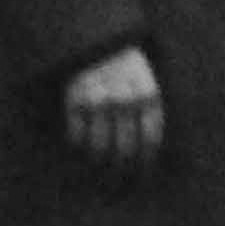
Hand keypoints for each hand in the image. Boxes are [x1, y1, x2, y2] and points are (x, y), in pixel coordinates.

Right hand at [61, 44, 166, 179]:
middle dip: (120, 172)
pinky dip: (77, 148)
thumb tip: (146, 153)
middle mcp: (125, 98)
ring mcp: (99, 99)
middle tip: (116, 187)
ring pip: (99, 144)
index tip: (140, 178)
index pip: (150, 139)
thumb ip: (147, 111)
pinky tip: (79, 154)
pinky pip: (76, 134)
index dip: (145, 163)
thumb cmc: (124, 67)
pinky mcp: (75, 99)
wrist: (96, 38)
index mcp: (148, 94)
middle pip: (124, 147)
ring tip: (97, 177)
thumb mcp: (145, 82)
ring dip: (97, 165)